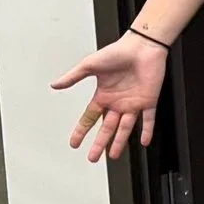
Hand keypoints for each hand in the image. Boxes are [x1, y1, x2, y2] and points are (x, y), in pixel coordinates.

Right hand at [52, 32, 168, 162]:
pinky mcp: (149, 99)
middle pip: (107, 128)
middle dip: (100, 143)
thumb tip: (54, 85)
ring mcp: (133, 102)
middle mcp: (118, 102)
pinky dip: (147, 130)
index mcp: (104, 95)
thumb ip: (73, 77)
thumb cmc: (118, 51)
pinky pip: (148, 118)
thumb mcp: (90, 65)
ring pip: (125, 127)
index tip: (74, 143)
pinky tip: (144, 141)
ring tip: (113, 156)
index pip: (90, 118)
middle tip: (93, 158)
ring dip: (119, 142)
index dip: (81, 131)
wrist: (142, 45)